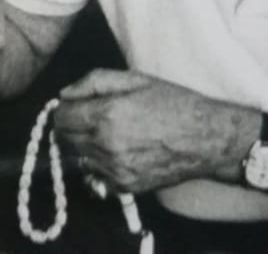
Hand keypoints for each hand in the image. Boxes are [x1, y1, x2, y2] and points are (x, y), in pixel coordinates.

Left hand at [52, 70, 251, 192]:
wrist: (207, 138)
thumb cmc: (173, 103)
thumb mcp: (134, 79)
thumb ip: (93, 82)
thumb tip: (64, 94)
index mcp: (107, 115)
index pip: (60, 118)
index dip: (64, 109)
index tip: (74, 105)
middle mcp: (106, 146)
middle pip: (65, 140)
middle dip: (71, 127)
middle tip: (90, 117)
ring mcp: (115, 170)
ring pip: (78, 158)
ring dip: (85, 146)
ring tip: (109, 133)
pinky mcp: (125, 187)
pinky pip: (96, 175)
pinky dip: (100, 164)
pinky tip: (120, 150)